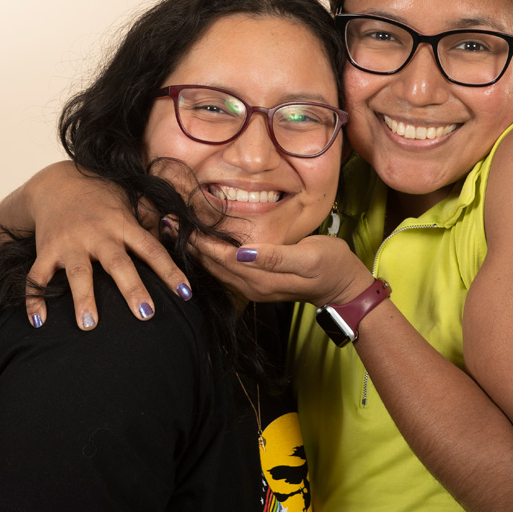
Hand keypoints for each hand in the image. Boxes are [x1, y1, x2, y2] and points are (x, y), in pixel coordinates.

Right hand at [0, 161, 190, 328]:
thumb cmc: (101, 197)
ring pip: (78, 272)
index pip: (152, 249)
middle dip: (132, 289)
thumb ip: (150, 218)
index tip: (186, 294)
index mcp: (122, 224)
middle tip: (146, 314)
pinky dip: (34, 299)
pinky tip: (38, 322)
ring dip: (83, 298)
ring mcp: (70, 242)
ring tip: (89, 326)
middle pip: (118, 263)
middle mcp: (97, 234)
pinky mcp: (46, 249)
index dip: (170, 271)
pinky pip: (38, 276)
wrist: (56, 182)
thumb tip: (178, 232)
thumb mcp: (129, 199)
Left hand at [190, 234, 372, 307]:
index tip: (181, 224)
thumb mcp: (309, 257)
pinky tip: (202, 246)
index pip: (223, 258)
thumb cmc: (331, 265)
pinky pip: (226, 271)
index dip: (201, 241)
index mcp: (262, 278)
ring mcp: (254, 288)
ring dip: (197, 252)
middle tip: (167, 223)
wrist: (344, 287)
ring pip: (217, 269)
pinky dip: (210, 257)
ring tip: (177, 233)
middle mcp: (252, 286)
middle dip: (191, 245)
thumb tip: (243, 252)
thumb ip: (276, 257)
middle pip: (214, 265)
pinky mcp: (257, 285)